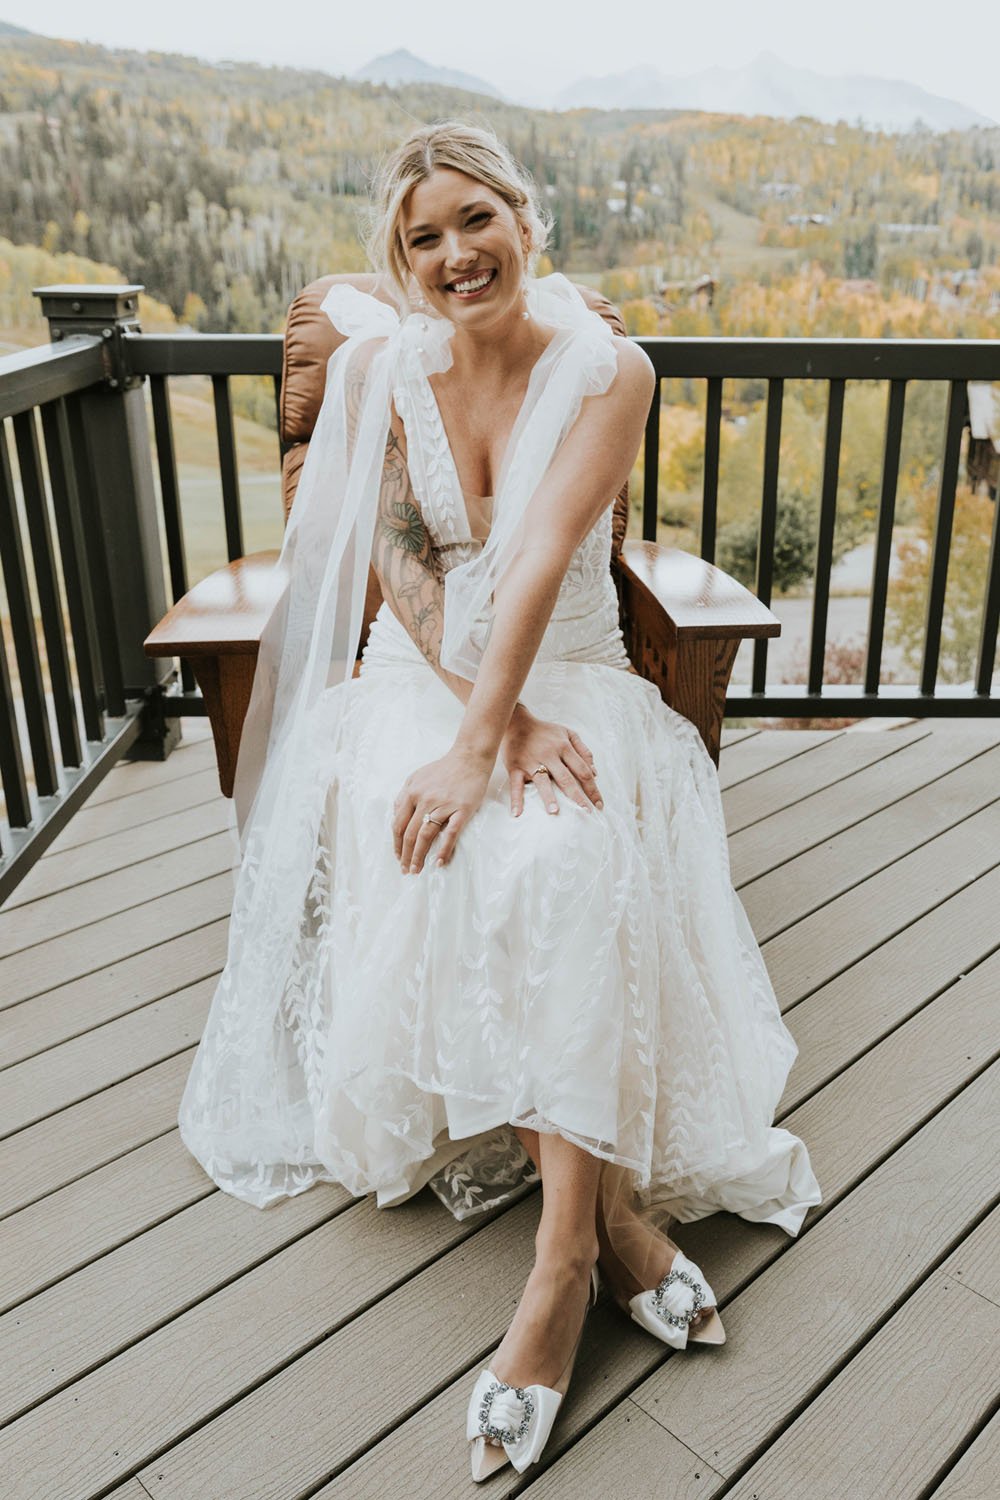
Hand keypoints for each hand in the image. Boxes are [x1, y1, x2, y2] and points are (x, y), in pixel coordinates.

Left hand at [392, 744, 493, 872]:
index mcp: (412, 793)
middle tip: (406, 871)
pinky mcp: (462, 809)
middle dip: (405, 855)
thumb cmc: (444, 769)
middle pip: (409, 833)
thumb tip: (396, 815)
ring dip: (419, 856)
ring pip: (425, 835)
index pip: (398, 824)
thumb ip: (404, 795)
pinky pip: (450, 833)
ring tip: (417, 870)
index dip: (396, 844)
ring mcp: (443, 804)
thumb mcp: (417, 777)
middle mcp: (424, 799)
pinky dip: (444, 849)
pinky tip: (439, 862)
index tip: (398, 857)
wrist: (469, 757)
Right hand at [501, 705, 602, 816]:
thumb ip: (583, 751)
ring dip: (548, 797)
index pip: (583, 771)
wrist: (516, 722)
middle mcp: (549, 755)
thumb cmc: (545, 731)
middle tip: (586, 811)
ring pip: (542, 781)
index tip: (598, 804)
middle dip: (577, 796)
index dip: (592, 788)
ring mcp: (531, 762)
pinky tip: (517, 813)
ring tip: (554, 812)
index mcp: (564, 747)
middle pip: (566, 778)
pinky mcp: (515, 767)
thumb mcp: (568, 733)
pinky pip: (516, 785)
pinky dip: (516, 799)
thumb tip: (595, 773)